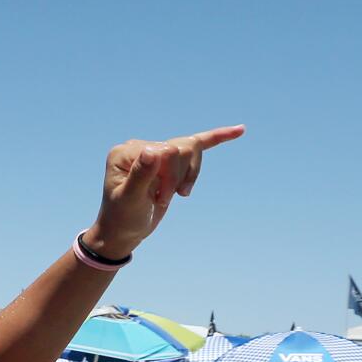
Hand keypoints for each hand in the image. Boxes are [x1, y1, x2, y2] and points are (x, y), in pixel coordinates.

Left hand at [86, 126, 244, 258]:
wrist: (123, 231)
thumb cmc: (123, 217)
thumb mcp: (130, 200)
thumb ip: (140, 176)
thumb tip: (152, 151)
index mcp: (126, 152)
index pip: (166, 152)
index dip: (170, 176)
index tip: (159, 199)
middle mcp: (139, 146)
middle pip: (181, 148)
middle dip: (179, 176)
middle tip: (164, 199)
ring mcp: (155, 151)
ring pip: (191, 149)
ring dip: (189, 175)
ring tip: (174, 195)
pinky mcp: (169, 159)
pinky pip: (197, 144)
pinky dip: (217, 137)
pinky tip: (239, 130)